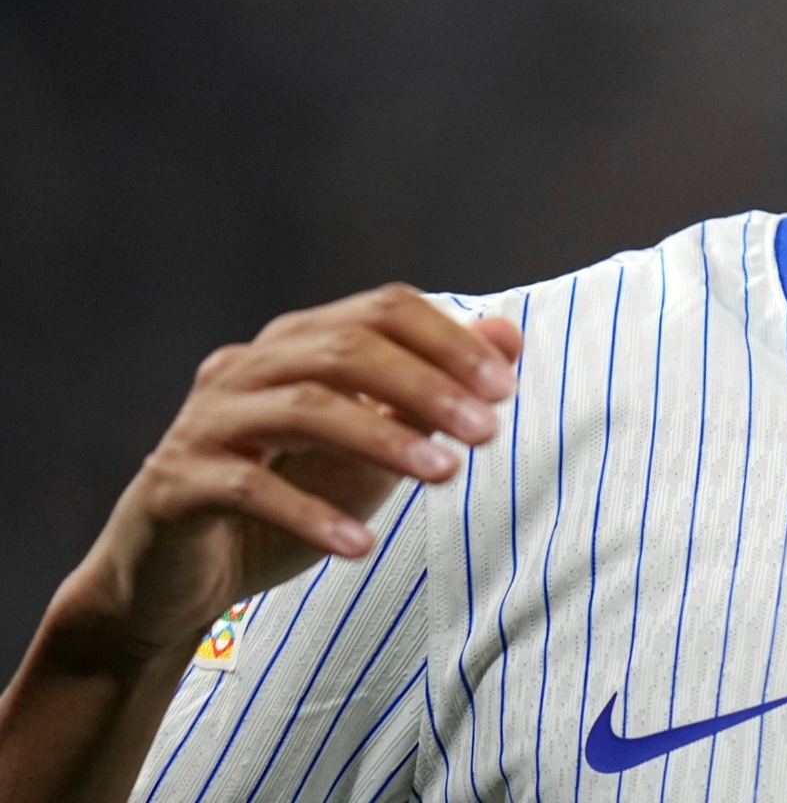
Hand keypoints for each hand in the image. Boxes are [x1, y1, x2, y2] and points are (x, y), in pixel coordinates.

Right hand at [49, 284, 519, 668]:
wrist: (177, 578)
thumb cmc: (286, 497)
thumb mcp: (373, 444)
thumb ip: (432, 390)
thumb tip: (509, 335)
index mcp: (294, 344)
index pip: (381, 310)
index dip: (448, 341)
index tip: (505, 389)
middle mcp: (246, 368)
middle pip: (345, 350)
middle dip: (426, 386)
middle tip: (489, 431)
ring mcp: (205, 423)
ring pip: (302, 408)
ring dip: (383, 438)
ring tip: (445, 475)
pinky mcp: (175, 484)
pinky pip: (248, 488)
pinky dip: (310, 514)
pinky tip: (360, 545)